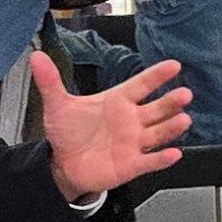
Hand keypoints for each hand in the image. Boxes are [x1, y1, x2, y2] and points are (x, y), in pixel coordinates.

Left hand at [34, 49, 190, 198]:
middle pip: (157, 108)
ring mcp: (133, 142)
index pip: (141, 84)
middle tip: (184, 94)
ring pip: (158, 133)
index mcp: (118, 101)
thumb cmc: (68, 132)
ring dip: (171, 127)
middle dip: (171, 102)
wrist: (63, 164)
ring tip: (183, 120)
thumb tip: (37, 57)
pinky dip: (161, 159)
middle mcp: (131, 120)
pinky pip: (150, 161)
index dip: (157, 76)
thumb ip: (50, 81)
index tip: (173, 66)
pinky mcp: (132, 164)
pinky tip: (173, 154)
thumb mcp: (58, 105)